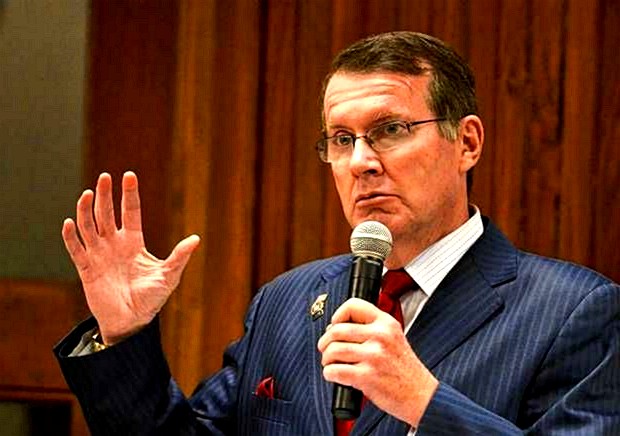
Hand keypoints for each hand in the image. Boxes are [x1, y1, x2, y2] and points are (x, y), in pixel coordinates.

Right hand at [61, 171, 199, 344]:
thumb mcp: (169, 275)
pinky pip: (76, 250)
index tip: (129, 176)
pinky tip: (69, 222)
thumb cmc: (151, 299)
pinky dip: (72, 237)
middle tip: (104, 177)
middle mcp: (114, 244)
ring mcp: (99, 255)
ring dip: (86, 210)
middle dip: (105, 195)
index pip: (130, 212)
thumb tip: (196, 239)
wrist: (132, 322)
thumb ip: (179, 256)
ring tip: (87, 194)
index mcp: (134, 242)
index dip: (129, 194)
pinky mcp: (87, 269)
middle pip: (107, 214)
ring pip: (89, 227)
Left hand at [317, 298, 437, 426]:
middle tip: (326, 349)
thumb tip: (334, 327)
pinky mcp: (367, 376)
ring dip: (326, 359)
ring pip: (333, 350)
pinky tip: (335, 375)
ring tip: (331, 363)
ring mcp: (373, 356)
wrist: (421, 395)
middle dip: (325, 342)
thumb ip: (370, 329)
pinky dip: (329, 374)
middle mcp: (380, 336)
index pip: (353, 305)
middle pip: (336, 330)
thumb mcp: (393, 338)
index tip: (334, 326)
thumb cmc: (404, 369)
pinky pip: (334, 371)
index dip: (338, 315)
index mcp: (386, 323)